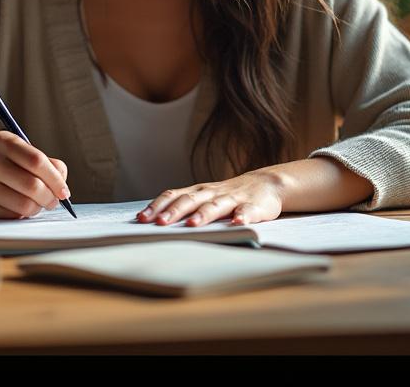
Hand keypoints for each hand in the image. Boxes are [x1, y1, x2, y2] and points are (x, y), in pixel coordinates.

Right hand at [0, 130, 70, 218]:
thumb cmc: (3, 167)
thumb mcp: (21, 156)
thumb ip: (47, 165)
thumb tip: (62, 187)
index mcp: (3, 141)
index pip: (37, 161)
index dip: (56, 179)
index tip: (64, 192)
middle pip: (33, 185)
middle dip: (50, 197)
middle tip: (54, 201)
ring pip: (24, 204)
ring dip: (38, 208)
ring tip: (37, 205)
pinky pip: (12, 216)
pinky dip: (22, 215)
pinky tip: (19, 208)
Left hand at [136, 170, 283, 226]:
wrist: (267, 184)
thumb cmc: (227, 195)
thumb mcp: (204, 197)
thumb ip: (183, 205)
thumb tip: (153, 220)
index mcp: (198, 192)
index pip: (173, 196)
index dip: (157, 206)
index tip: (141, 218)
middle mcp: (212, 193)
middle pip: (190, 201)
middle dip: (174, 212)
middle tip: (160, 223)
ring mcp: (233, 199)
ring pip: (216, 206)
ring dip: (204, 215)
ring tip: (193, 225)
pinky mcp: (254, 207)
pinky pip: (248, 212)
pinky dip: (243, 217)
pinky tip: (238, 223)